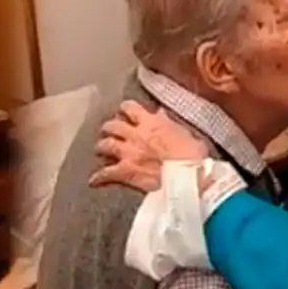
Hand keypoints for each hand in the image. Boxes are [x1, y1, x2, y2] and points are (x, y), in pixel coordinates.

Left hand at [89, 100, 209, 191]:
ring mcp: (128, 153)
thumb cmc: (194, 156)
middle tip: (108, 133)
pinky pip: (105, 173)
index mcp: (152, 122)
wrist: (190, 179)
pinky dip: (98, 178)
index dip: (124, 109)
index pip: (130, 107)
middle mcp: (136, 134)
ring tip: (100, 152)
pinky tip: (93, 181)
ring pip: (104, 145)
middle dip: (108, 129)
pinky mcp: (125, 171)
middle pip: (112, 125)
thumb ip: (170, 123)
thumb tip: (162, 113)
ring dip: (101, 148)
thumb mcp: (186, 133)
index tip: (124, 113)